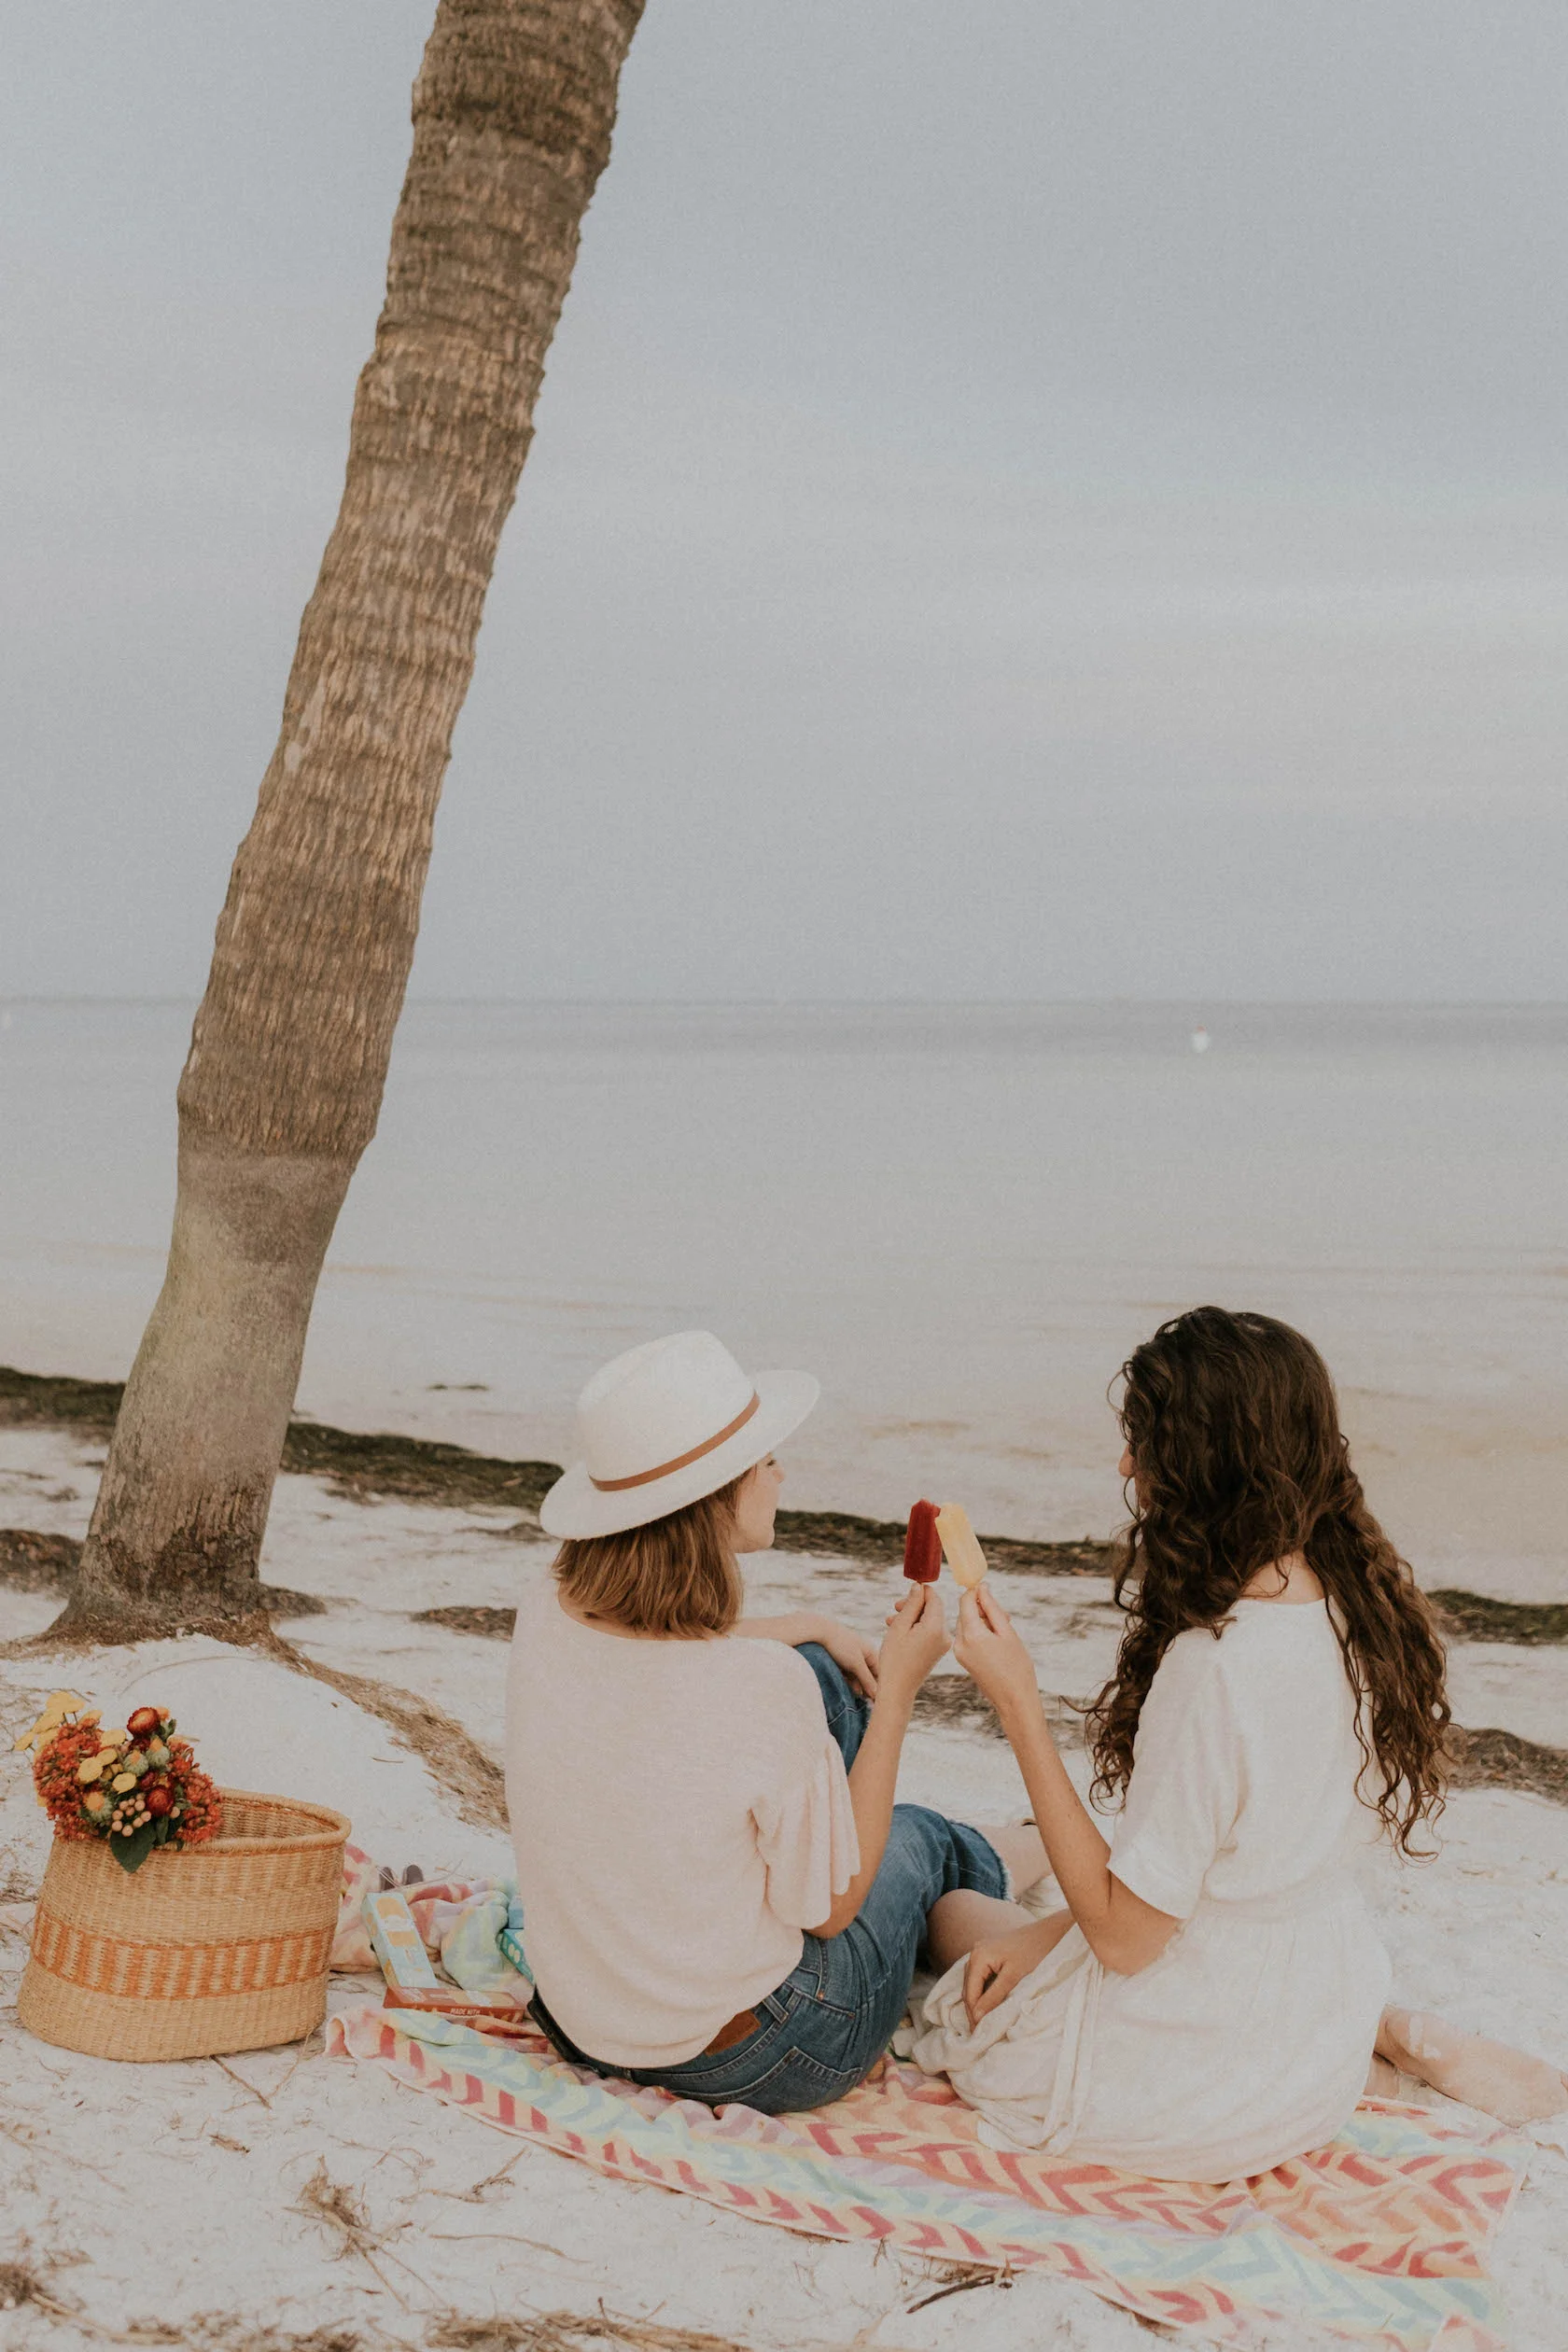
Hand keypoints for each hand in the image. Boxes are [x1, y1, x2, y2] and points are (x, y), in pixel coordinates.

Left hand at [806, 1616, 879, 1699]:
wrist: (819, 1631)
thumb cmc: (841, 1645)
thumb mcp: (856, 1664)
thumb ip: (867, 1680)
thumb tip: (877, 1694)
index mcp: (870, 1652)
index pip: (879, 1673)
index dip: (878, 1686)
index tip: (876, 1700)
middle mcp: (863, 1654)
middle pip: (868, 1675)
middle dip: (867, 1687)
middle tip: (867, 1702)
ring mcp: (851, 1656)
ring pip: (857, 1675)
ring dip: (857, 1685)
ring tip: (857, 1696)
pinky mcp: (840, 1659)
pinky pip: (847, 1672)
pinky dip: (848, 1680)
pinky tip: (847, 1687)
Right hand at [877, 1583, 948, 1700]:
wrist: (898, 1689)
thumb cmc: (894, 1658)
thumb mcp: (899, 1626)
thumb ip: (912, 1604)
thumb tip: (920, 1587)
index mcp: (936, 1628)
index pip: (934, 1598)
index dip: (921, 1591)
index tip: (906, 1593)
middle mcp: (944, 1635)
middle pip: (933, 1608)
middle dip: (914, 1605)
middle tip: (896, 1607)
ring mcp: (943, 1644)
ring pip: (930, 1619)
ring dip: (913, 1616)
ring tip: (892, 1621)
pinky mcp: (939, 1650)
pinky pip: (930, 1631)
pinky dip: (917, 1627)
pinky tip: (900, 1631)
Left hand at [952, 1584, 1042, 1725]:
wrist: (1014, 1700)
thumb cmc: (1017, 1666)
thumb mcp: (1008, 1632)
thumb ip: (992, 1608)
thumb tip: (982, 1588)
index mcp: (971, 1634)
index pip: (965, 1601)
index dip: (977, 1592)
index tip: (989, 1589)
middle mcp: (960, 1643)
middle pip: (965, 1612)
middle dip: (982, 1609)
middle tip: (1005, 1618)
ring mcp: (959, 1653)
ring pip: (966, 1624)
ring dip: (982, 1621)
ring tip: (1003, 1632)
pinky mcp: (962, 1660)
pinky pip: (967, 1637)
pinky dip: (979, 1633)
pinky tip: (996, 1642)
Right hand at [964, 1922, 1047, 2025]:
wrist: (1050, 1932)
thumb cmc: (1035, 1952)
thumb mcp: (1014, 1977)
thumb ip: (994, 1996)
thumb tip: (977, 2016)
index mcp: (979, 1956)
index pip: (970, 1992)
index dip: (973, 2015)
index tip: (978, 2034)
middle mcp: (975, 1952)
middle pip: (968, 1988)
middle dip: (973, 2010)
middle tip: (979, 2033)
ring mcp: (982, 1951)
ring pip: (974, 1982)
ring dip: (977, 2001)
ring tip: (984, 2022)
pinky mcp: (990, 1953)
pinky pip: (981, 1976)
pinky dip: (983, 1991)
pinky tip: (989, 2003)